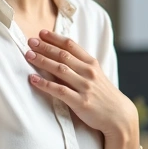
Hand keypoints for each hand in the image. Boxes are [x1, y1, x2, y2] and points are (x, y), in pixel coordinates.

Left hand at [26, 30, 138, 148]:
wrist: (118, 115)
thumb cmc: (103, 95)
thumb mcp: (96, 76)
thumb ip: (80, 66)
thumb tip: (59, 56)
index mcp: (92, 63)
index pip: (71, 45)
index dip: (55, 38)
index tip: (41, 33)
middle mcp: (88, 72)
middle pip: (63, 55)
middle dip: (45, 47)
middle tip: (30, 41)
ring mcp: (85, 87)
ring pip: (60, 70)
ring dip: (43, 61)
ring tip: (28, 55)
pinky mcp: (81, 102)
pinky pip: (60, 91)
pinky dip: (45, 84)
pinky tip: (33, 79)